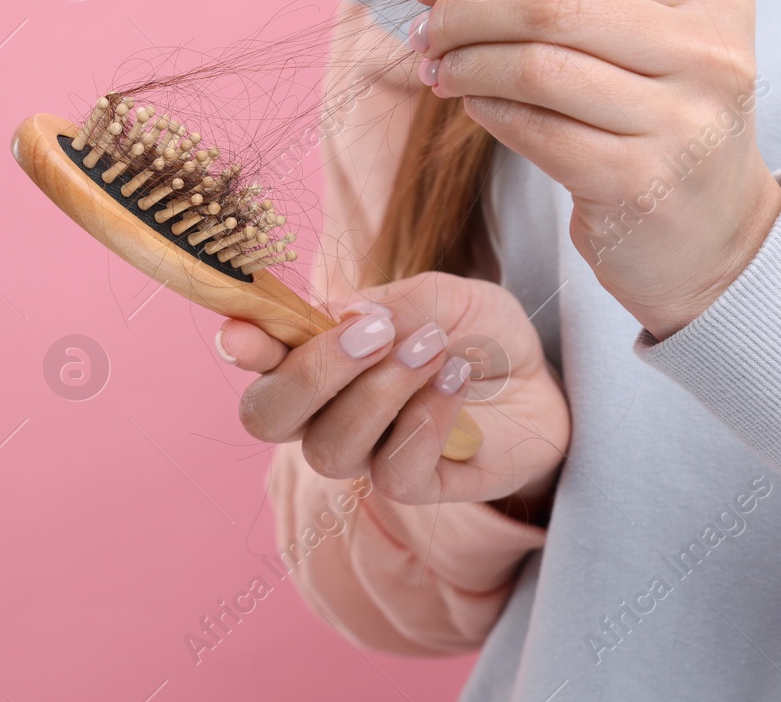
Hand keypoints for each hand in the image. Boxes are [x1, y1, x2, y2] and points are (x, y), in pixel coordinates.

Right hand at [221, 272, 568, 510]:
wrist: (539, 378)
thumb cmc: (476, 330)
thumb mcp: (444, 295)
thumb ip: (395, 304)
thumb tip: (344, 314)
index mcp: (314, 354)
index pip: (258, 360)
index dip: (242, 347)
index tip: (241, 333)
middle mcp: (324, 411)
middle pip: (269, 417)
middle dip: (312, 374)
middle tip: (373, 334)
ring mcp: (366, 452)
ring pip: (331, 447)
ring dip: (380, 392)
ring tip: (432, 348)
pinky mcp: (414, 485)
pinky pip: (394, 470)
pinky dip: (425, 419)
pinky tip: (456, 379)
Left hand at [397, 0, 780, 339]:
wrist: (711, 236)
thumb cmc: (648, 122)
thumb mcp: (610, 39)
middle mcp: (709, 54)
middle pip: (555, 0)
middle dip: (468, 10)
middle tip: (425, 31)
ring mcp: (682, 122)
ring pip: (538, 66)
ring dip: (468, 63)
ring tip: (439, 70)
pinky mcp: (641, 183)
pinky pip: (536, 130)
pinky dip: (488, 110)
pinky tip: (473, 105)